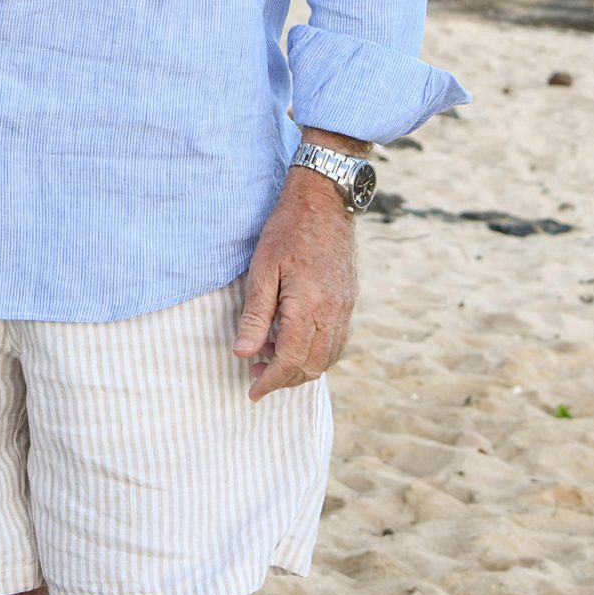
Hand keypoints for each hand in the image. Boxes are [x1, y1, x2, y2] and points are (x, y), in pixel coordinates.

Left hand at [233, 170, 357, 400]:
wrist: (325, 202)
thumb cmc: (287, 230)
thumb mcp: (262, 270)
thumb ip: (255, 315)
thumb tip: (243, 354)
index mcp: (309, 306)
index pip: (289, 360)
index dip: (269, 382)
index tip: (252, 392)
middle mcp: (333, 312)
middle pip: (311, 366)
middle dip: (284, 379)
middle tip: (255, 375)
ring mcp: (346, 308)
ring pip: (328, 358)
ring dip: (301, 368)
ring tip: (271, 358)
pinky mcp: (350, 301)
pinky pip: (337, 342)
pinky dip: (317, 353)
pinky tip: (295, 342)